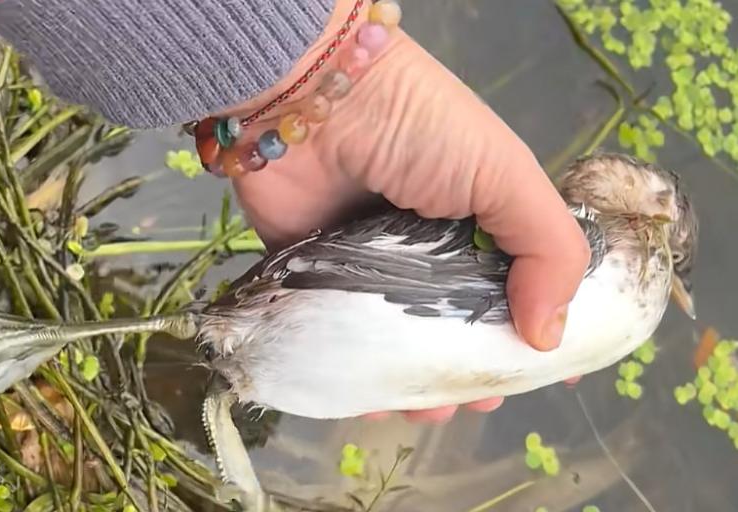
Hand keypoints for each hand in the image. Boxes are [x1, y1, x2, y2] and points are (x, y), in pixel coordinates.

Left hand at [217, 0, 590, 422]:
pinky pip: (336, 340)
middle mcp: (425, 249)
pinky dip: (353, 375)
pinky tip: (369, 401)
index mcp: (477, 222)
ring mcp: (368, 266)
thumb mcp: (504, 174)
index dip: (533, 332)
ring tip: (424, 408)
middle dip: (469, 371)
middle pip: (453, 327)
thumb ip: (545, 249)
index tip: (547, 376)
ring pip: (394, 344)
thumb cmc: (417, 130)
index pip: (517, 286)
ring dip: (413, 384)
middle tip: (474, 399)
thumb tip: (549, 337)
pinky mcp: (313, 279)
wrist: (308, 100)